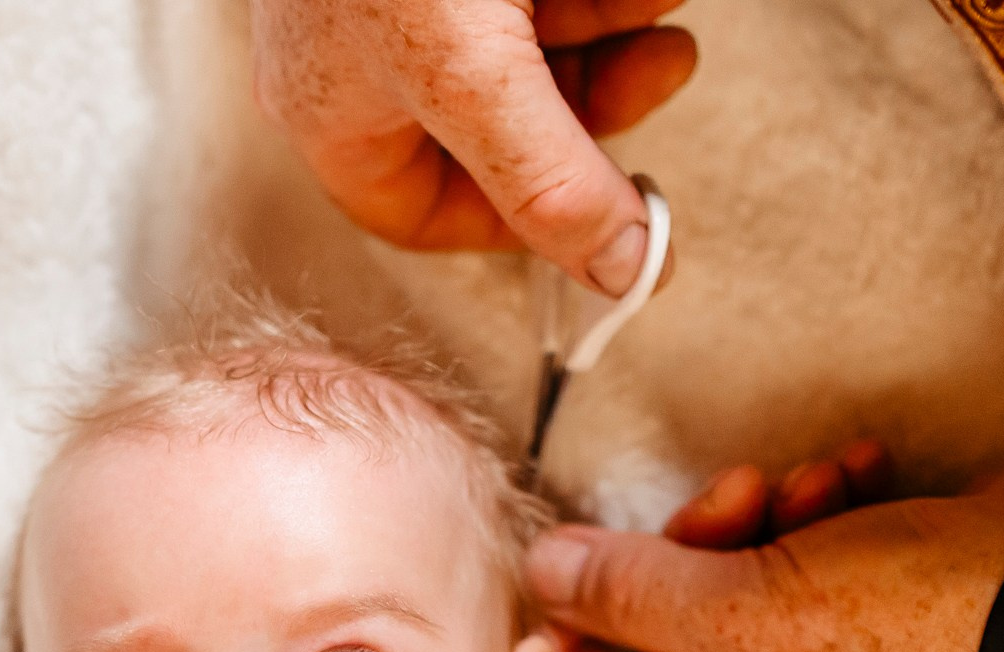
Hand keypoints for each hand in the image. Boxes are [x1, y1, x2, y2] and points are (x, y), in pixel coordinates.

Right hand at [250, 0, 696, 293]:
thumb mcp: (472, 73)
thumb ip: (551, 183)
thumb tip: (624, 273)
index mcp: (336, 108)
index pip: (422, 212)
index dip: (520, 226)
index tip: (611, 213)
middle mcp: (366, 51)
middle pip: (501, 122)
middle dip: (596, 94)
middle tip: (667, 66)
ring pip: (532, 33)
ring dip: (612, 17)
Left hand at [528, 444, 1003, 651]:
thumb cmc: (909, 628)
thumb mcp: (747, 609)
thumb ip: (629, 592)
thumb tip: (542, 572)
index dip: (583, 644)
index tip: (580, 564)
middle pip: (672, 648)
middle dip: (687, 557)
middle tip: (724, 497)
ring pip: (736, 594)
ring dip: (756, 522)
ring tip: (804, 482)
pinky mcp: (877, 622)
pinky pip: (808, 568)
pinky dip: (818, 516)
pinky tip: (856, 473)